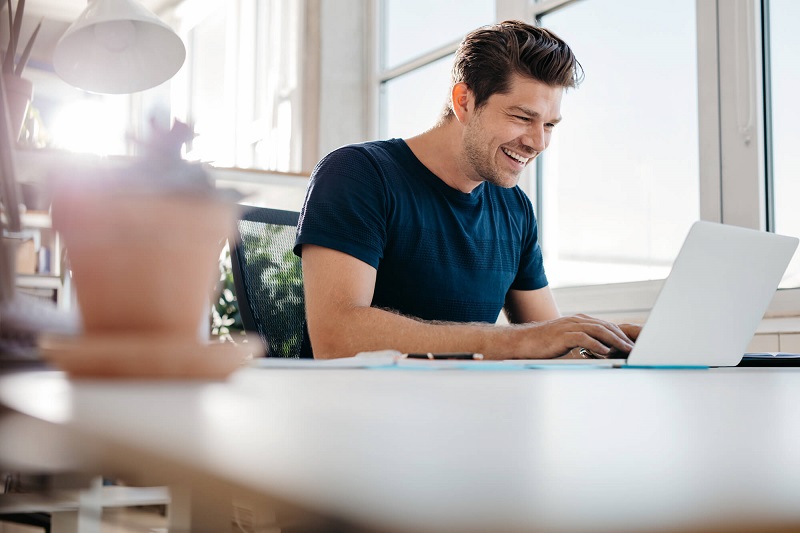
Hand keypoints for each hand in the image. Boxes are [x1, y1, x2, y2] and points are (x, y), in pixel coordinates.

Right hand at [506, 314, 637, 358]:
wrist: (523, 342)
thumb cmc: (543, 344)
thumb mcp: (565, 340)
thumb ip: (580, 340)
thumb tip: (599, 349)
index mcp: (578, 321)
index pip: (604, 325)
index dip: (620, 334)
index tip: (631, 344)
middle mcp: (576, 321)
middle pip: (605, 326)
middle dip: (621, 337)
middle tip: (634, 348)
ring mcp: (569, 326)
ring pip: (597, 330)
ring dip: (614, 340)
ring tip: (625, 350)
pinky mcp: (562, 335)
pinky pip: (583, 338)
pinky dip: (596, 344)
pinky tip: (605, 351)